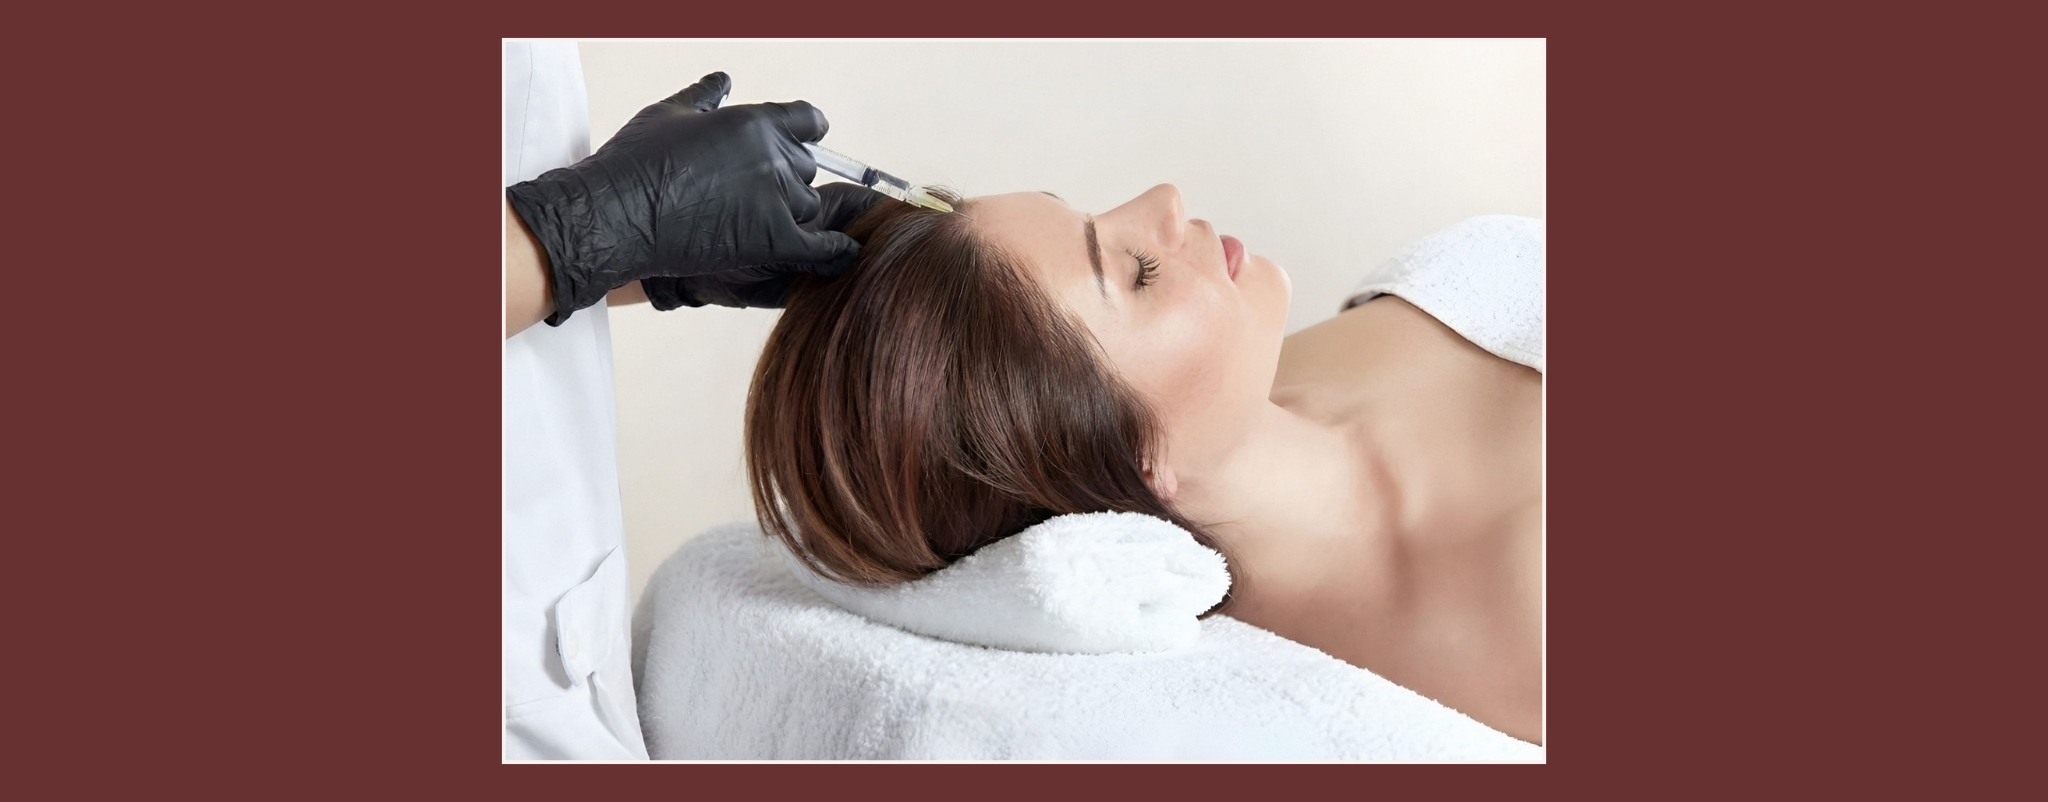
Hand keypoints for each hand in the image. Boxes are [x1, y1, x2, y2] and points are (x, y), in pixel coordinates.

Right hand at [506, 72, 863, 322]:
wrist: (617, 213)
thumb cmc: (636, 162)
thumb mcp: (670, 114)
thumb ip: (705, 97)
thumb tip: (722, 80)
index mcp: (753, 121)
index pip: (808, 121)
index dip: (808, 134)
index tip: (808, 143)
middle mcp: (772, 155)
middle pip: (806, 168)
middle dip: (787, 180)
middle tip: (753, 198)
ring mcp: (775, 198)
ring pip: (808, 207)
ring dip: (792, 216)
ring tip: (756, 226)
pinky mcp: (773, 239)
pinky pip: (821, 248)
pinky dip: (835, 253)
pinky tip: (843, 254)